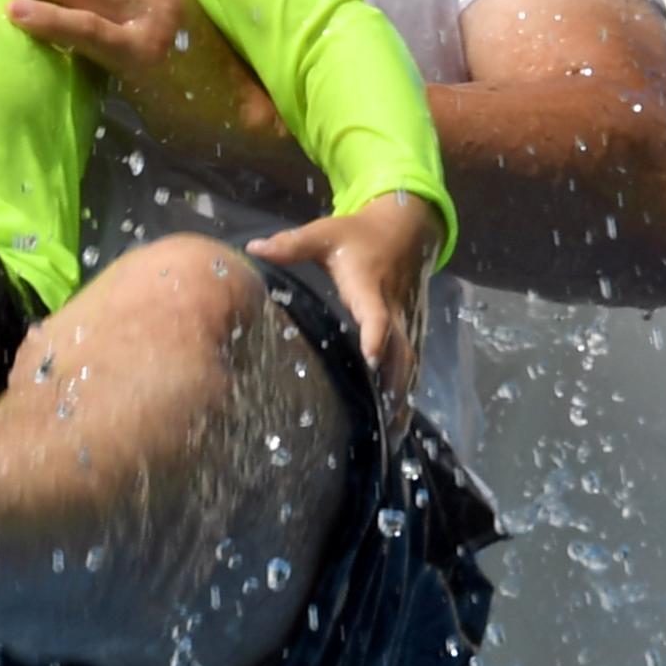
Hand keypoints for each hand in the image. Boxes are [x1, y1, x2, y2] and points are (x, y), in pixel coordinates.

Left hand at [245, 190, 440, 416]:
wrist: (406, 229)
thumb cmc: (357, 235)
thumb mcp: (325, 234)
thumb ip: (291, 245)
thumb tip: (253, 249)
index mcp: (370, 288)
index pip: (377, 315)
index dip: (375, 335)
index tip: (370, 359)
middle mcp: (394, 309)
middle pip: (400, 351)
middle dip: (392, 386)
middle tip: (381, 422)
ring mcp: (407, 321)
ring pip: (410, 363)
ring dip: (402, 397)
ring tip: (391, 435)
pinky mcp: (412, 329)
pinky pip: (412, 363)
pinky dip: (406, 391)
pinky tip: (396, 421)